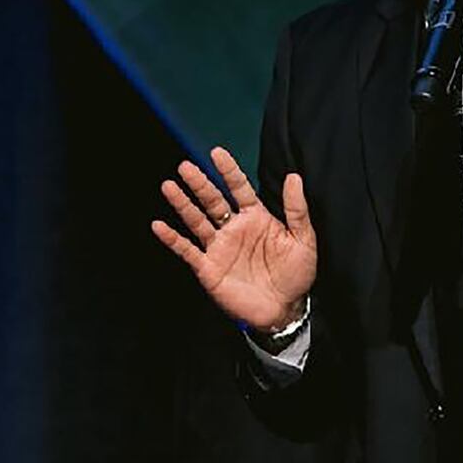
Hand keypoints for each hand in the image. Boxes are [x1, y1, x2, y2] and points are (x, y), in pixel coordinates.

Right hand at [151, 146, 316, 331]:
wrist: (285, 310)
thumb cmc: (296, 274)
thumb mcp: (303, 240)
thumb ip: (297, 209)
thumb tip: (294, 176)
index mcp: (256, 217)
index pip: (239, 188)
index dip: (228, 170)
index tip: (217, 152)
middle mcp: (234, 228)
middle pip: (213, 200)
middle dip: (200, 183)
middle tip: (186, 166)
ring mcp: (219, 247)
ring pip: (196, 220)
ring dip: (183, 204)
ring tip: (169, 186)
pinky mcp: (208, 268)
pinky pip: (187, 250)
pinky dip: (172, 239)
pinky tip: (159, 225)